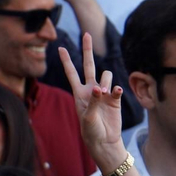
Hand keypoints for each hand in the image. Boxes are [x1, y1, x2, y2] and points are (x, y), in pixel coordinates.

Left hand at [59, 33, 123, 160]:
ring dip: (105, 82)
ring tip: (103, 97)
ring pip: (106, 74)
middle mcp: (91, 89)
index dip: (66, 61)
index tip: (60, 48)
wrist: (104, 141)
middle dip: (87, 50)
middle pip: (89, 65)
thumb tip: (100, 88)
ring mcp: (103, 92)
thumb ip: (94, 101)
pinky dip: (115, 90)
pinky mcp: (114, 97)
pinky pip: (116, 86)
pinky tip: (114, 95)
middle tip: (87, 34)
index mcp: (79, 93)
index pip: (72, 73)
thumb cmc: (91, 131)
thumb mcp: (88, 117)